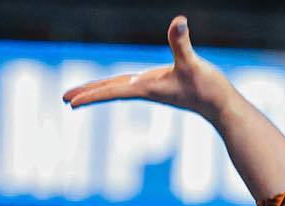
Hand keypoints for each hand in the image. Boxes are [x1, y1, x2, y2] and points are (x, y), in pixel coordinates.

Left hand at [62, 16, 229, 119]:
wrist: (219, 105)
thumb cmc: (207, 87)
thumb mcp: (192, 62)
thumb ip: (182, 43)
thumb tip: (178, 21)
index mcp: (146, 87)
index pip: (112, 91)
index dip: (91, 94)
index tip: (71, 103)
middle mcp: (144, 89)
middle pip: (109, 90)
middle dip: (87, 94)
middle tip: (65, 100)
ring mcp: (151, 88)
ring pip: (117, 88)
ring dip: (98, 91)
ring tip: (80, 96)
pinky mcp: (159, 85)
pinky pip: (130, 85)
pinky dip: (116, 85)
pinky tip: (114, 84)